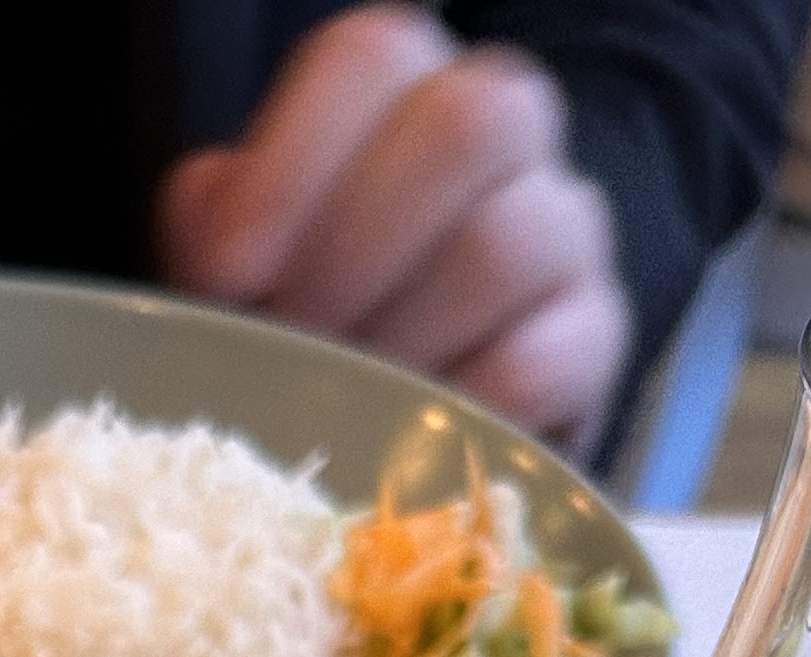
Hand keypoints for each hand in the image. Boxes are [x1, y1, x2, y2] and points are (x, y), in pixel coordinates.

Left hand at [157, 4, 629, 450]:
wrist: (418, 425)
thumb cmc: (316, 323)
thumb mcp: (246, 264)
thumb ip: (218, 234)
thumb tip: (214, 253)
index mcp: (403, 90)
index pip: (372, 58)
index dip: (292, 162)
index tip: (231, 274)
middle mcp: (501, 133)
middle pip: (464, 127)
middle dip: (354, 252)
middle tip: (292, 345)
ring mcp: (564, 228)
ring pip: (509, 244)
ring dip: (404, 339)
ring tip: (341, 407)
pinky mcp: (596, 336)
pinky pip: (548, 359)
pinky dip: (462, 408)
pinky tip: (405, 444)